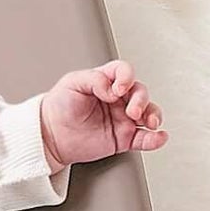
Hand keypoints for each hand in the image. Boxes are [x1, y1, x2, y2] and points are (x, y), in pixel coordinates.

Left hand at [39, 60, 168, 170]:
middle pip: (140, 92)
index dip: (126, 77)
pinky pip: (145, 138)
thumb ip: (94, 79)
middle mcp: (118, 99)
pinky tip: (159, 137)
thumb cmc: (59, 106)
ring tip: (148, 122)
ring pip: (148, 113)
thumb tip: (113, 88)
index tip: (118, 89)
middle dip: (141, 100)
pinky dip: (155, 138)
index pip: (125, 72)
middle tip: (131, 110)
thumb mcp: (72, 83)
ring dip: (153, 115)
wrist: (50, 135)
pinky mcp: (124, 138)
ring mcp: (122, 118)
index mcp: (106, 81)